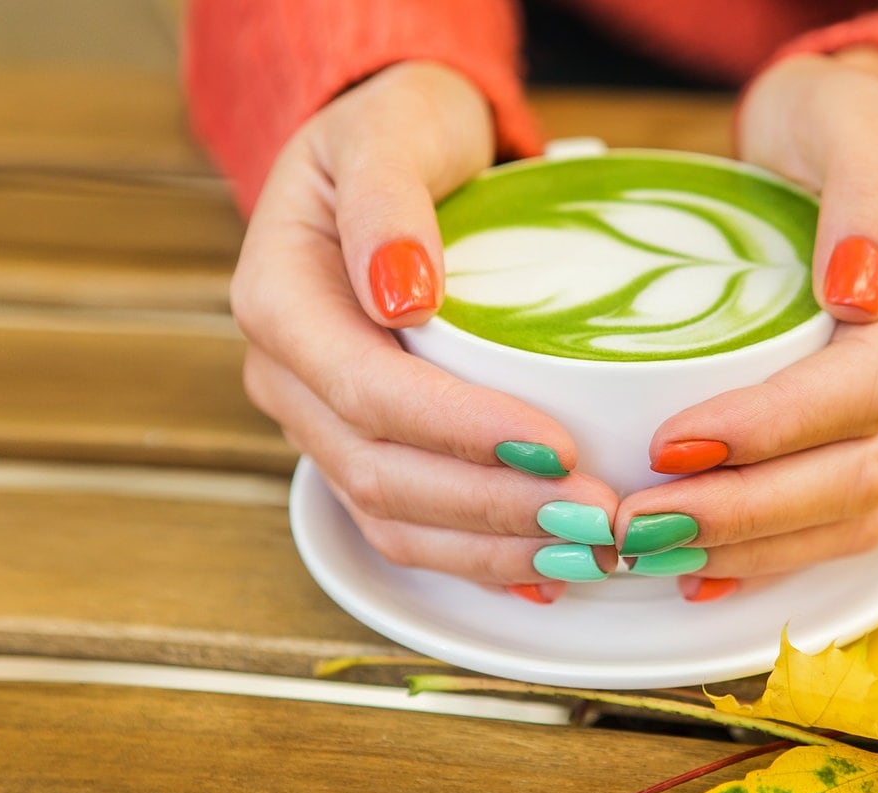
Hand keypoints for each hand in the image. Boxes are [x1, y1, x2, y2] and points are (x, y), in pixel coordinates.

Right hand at [233, 62, 617, 600]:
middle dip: (493, 506)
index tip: (557, 444)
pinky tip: (543, 576)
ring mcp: (320, 419)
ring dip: (492, 548)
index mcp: (279, 299)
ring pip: (393, 516)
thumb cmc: (397, 132)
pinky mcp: (362, 445)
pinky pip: (407, 522)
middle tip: (598, 516)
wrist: (390, 158)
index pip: (367, 389)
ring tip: (587, 552)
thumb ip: (391, 200)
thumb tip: (403, 291)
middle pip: (381, 471)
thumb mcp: (391, 131)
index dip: (460, 431)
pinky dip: (475, 556)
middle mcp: (288, 375)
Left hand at [618, 49, 877, 598]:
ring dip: (756, 546)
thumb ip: (866, 195)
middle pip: (865, 466)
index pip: (871, 381)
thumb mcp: (852, 118)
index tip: (673, 442)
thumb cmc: (841, 118)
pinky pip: (852, 512)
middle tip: (642, 522)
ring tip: (658, 556)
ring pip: (861, 509)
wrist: (861, 138)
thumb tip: (858, 293)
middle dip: (748, 510)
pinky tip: (710, 571)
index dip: (774, 426)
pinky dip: (779, 550)